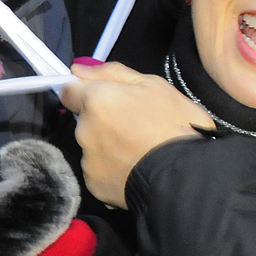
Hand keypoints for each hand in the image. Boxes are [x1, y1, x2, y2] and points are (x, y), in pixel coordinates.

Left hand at [59, 60, 213, 207]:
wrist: (186, 177)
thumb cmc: (175, 126)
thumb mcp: (154, 85)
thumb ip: (112, 72)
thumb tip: (78, 68)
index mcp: (96, 101)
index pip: (69, 91)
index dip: (87, 93)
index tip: (106, 100)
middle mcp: (84, 130)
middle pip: (85, 120)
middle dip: (103, 121)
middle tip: (135, 127)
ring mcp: (88, 161)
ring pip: (93, 147)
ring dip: (108, 146)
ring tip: (139, 151)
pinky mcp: (95, 186)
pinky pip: (99, 172)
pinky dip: (113, 170)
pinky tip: (136, 169)